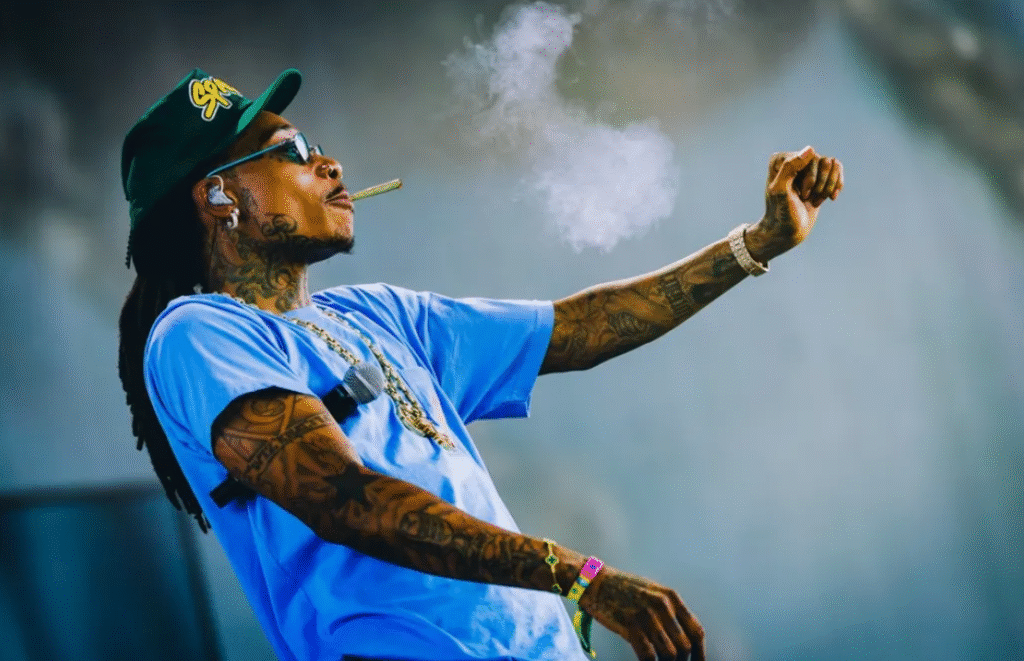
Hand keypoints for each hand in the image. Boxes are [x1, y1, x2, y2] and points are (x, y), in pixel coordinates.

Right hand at [578, 565, 704, 660]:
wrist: (593, 581)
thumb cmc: (621, 588)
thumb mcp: (651, 592)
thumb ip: (668, 611)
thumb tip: (682, 638)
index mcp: (671, 597)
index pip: (696, 631)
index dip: (700, 653)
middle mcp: (662, 605)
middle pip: (684, 646)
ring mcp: (647, 615)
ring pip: (669, 654)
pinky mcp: (630, 625)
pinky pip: (649, 656)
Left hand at [745, 146, 843, 262]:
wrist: (787, 232)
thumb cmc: (781, 213)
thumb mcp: (781, 191)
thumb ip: (790, 168)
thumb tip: (811, 149)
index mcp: (780, 160)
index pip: (809, 158)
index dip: (810, 179)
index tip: (800, 195)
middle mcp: (793, 159)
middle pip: (823, 161)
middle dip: (820, 184)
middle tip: (807, 199)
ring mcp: (807, 167)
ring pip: (832, 164)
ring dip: (828, 186)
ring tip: (815, 200)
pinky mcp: (819, 176)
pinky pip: (837, 168)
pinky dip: (837, 185)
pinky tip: (831, 198)